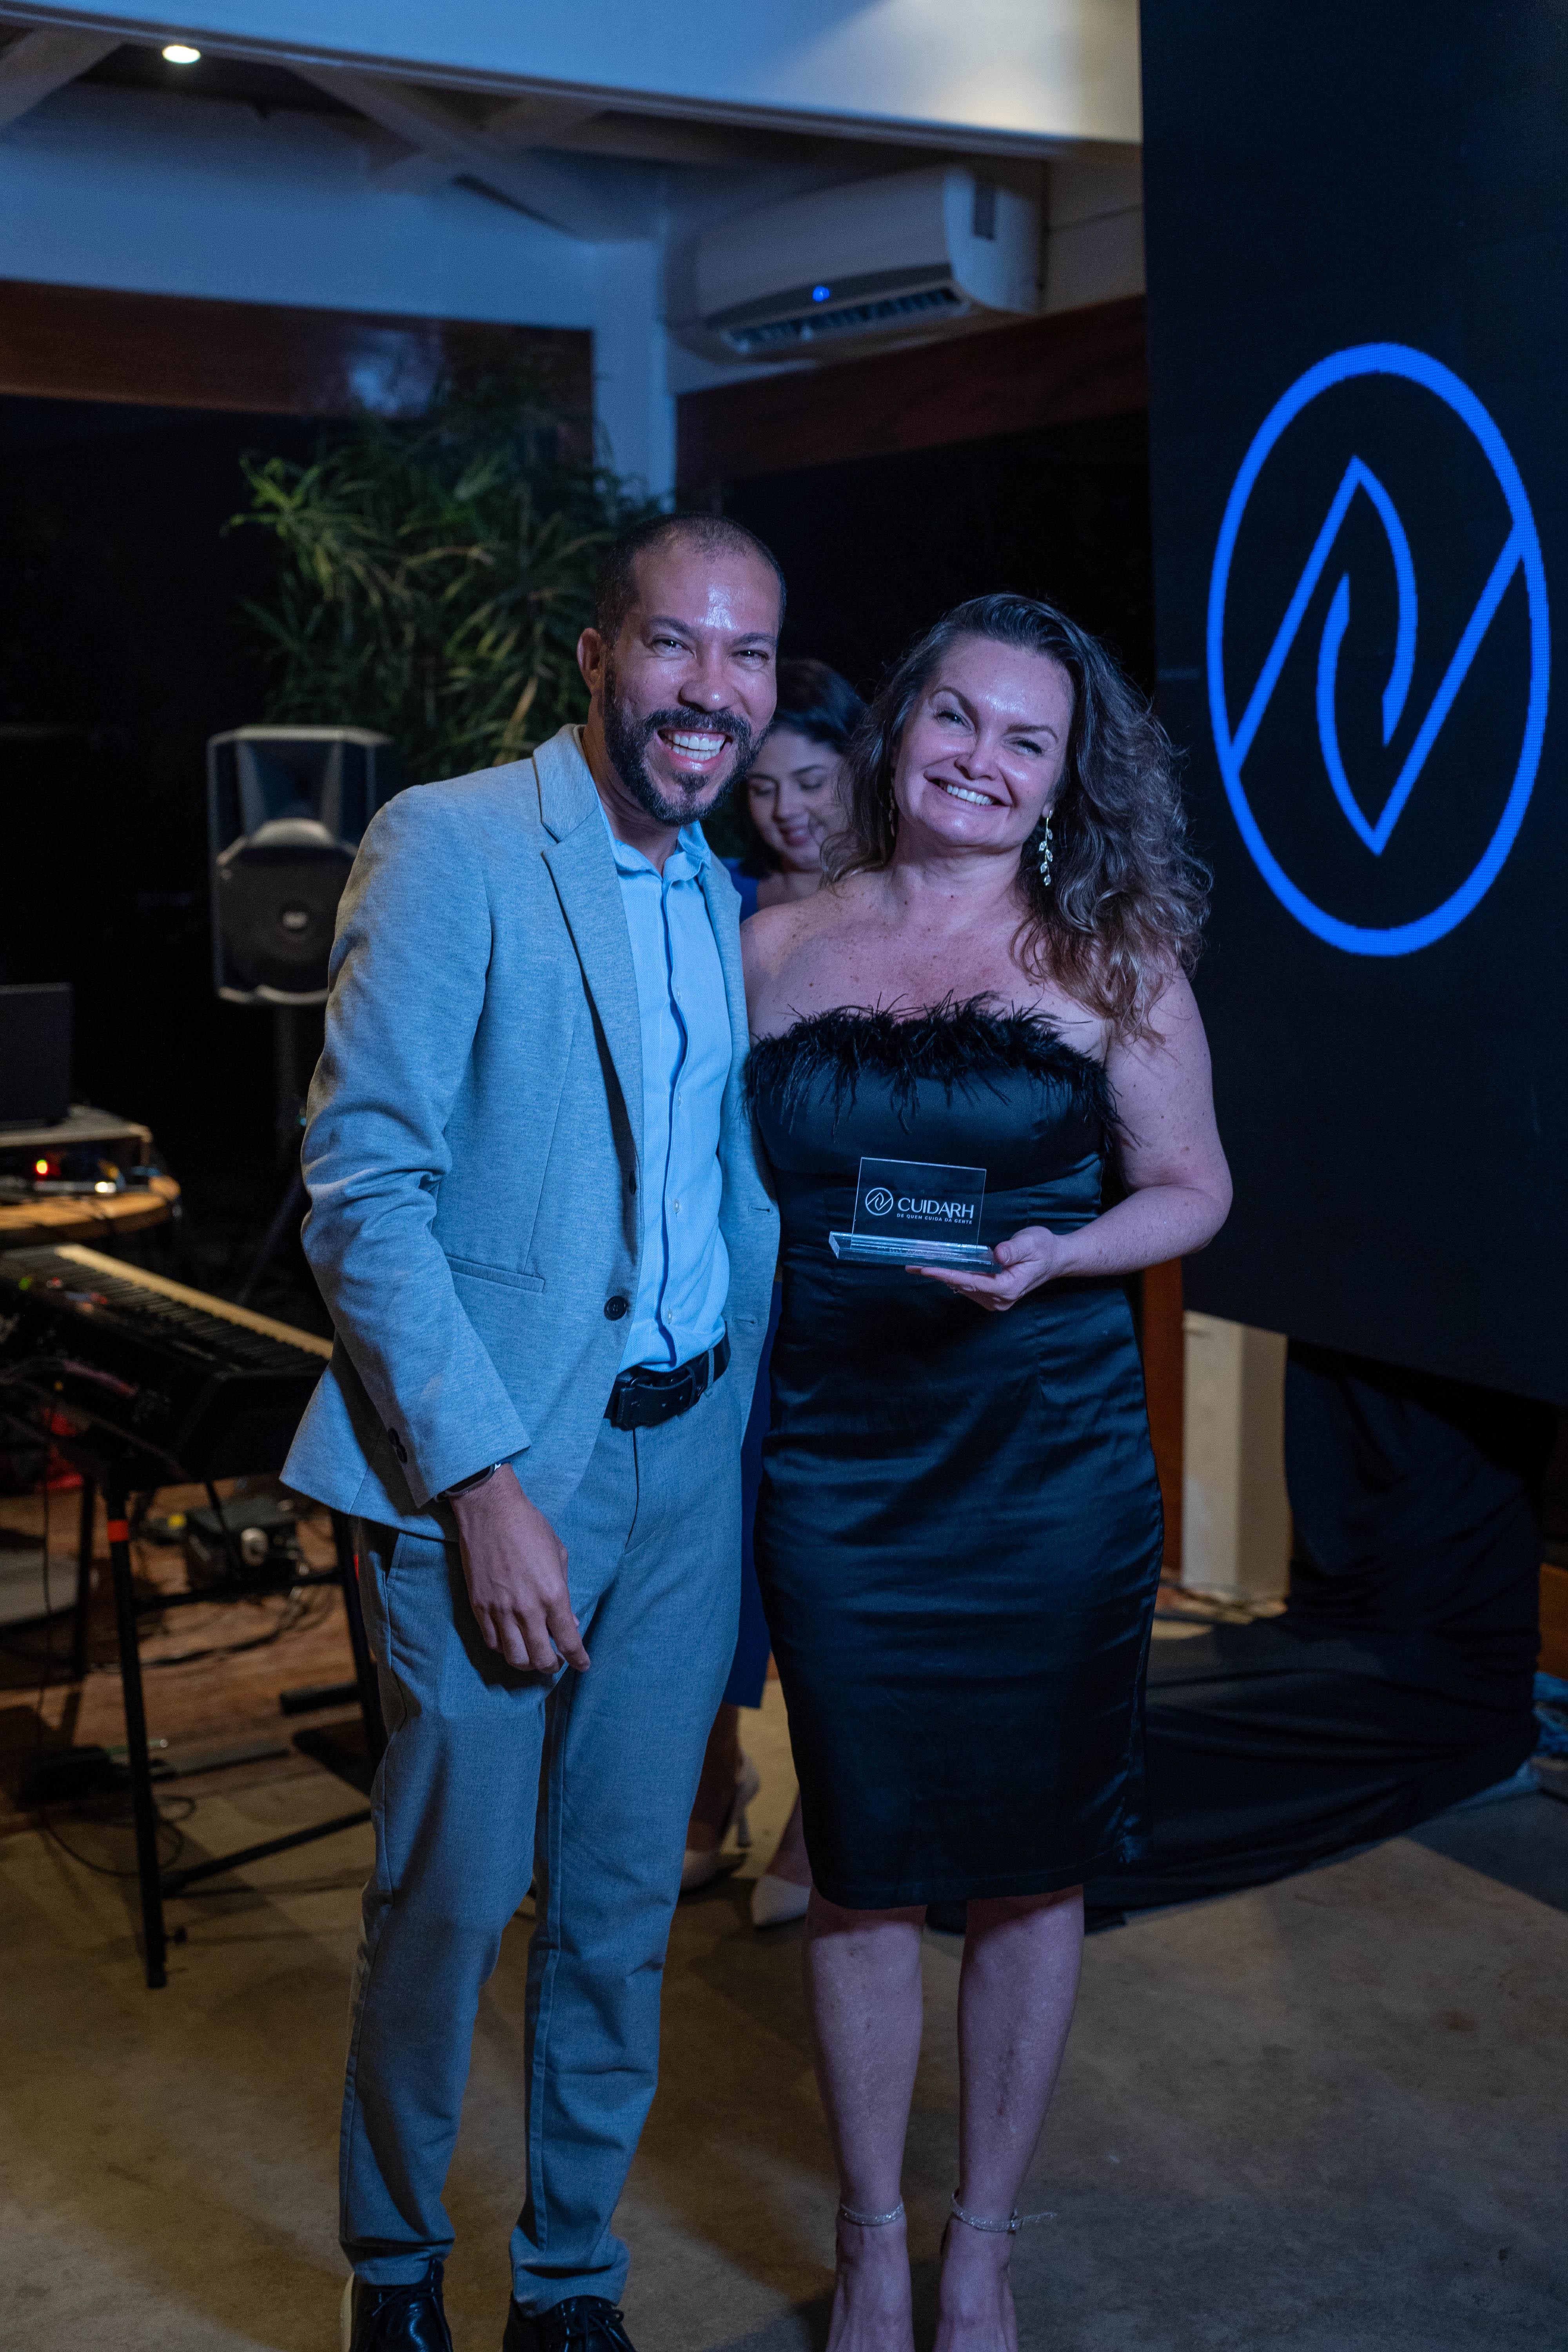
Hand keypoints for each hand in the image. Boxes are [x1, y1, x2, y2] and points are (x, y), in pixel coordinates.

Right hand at [450, 1465, 589, 1673]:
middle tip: (556, 1663)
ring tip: (533, 1658)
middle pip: (540, 1658)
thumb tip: (570, 1622)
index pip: (569, 1642)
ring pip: (514, 1657)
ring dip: (527, 1664)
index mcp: (553, 1595)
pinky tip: (512, 1642)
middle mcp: (527, 1609)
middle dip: (552, 1667)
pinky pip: (492, 1642)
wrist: (490, 1511)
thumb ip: (564, 1592)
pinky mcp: (479, 1608)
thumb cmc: (530, 1527)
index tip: (583, 1665)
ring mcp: (500, 1611)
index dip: (578, 1660)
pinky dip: (504, 1648)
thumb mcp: (559, 1555)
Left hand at [909, 1224, 1075, 1312]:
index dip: (947, 1274)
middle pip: (962, 1286)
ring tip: (919, 1264)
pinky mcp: (992, 1294)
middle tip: (913, 1264)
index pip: (971, 1282)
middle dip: (938, 1274)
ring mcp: (995, 1299)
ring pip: (963, 1287)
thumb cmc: (1044, 1248)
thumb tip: (998, 1255)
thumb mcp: (1032, 1242)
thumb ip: (1014, 1249)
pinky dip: (954, 1276)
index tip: (927, 1268)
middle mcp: (999, 1299)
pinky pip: (968, 1286)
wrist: (1056, 1258)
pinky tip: (939, 1267)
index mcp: (1007, 1288)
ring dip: (943, 1276)